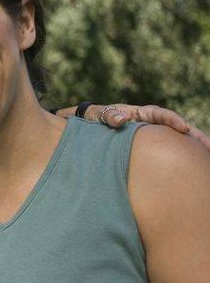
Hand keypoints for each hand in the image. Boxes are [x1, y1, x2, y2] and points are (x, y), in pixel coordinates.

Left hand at [56, 103, 209, 149]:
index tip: (183, 128)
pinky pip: (168, 151)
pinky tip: (190, 169)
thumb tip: (122, 119)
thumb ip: (108, 115)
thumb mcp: (96, 115)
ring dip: (192, 148)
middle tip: (208, 146)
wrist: (85, 126)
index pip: (161, 114)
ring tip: (206, 158)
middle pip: (176, 128)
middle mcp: (149, 123)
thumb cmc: (91, 118)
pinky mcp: (149, 148)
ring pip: (176, 141)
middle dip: (194, 136)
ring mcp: (151, 136)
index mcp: (139, 113)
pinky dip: (179, 158)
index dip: (173, 120)